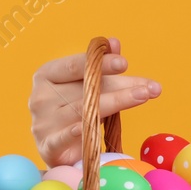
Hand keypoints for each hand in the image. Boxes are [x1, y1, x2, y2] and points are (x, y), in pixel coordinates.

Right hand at [29, 37, 162, 166]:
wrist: (57, 147)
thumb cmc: (74, 108)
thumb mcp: (87, 85)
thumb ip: (102, 66)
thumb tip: (114, 42)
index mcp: (47, 75)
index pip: (74, 66)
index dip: (100, 63)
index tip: (124, 63)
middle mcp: (41, 96)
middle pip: (85, 89)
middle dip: (121, 87)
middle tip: (150, 87)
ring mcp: (43, 122)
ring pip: (83, 110)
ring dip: (116, 102)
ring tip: (143, 97)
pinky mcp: (48, 146)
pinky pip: (64, 138)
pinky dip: (78, 132)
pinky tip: (93, 128)